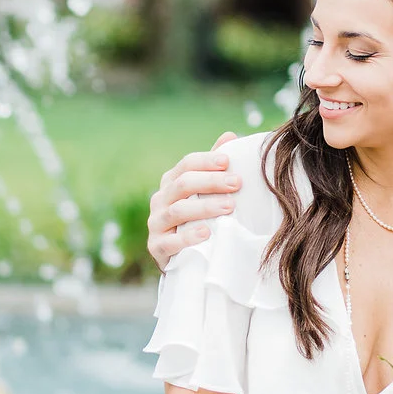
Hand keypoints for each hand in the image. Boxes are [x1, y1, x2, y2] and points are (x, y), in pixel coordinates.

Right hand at [147, 131, 241, 270]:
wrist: (180, 257)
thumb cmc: (196, 218)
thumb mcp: (204, 192)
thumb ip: (214, 167)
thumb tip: (230, 136)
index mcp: (172, 182)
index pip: (186, 164)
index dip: (206, 161)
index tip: (228, 161)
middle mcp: (160, 199)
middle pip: (184, 184)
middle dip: (211, 182)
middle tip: (236, 183)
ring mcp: (156, 223)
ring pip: (178, 211)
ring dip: (205, 207)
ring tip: (229, 207)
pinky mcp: (156, 247)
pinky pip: (170, 241)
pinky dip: (188, 237)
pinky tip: (207, 233)